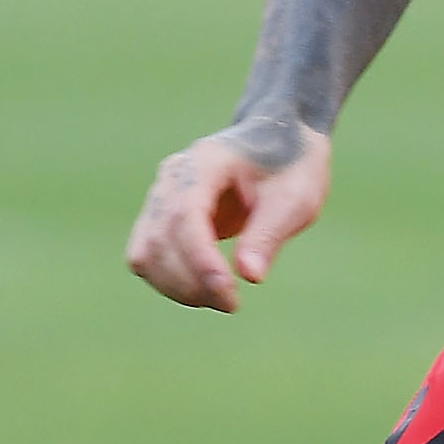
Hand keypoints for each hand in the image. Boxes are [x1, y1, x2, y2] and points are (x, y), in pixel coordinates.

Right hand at [124, 119, 330, 310]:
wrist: (282, 140)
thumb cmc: (293, 164)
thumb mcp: (297, 196)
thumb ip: (270, 234)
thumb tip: (249, 276)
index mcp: (207, 161)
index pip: (186, 214)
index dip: (200, 259)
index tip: (228, 290)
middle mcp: (174, 177)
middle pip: (160, 238)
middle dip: (190, 281)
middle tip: (232, 303)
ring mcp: (162, 196)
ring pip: (146, 253)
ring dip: (177, 286)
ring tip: (222, 299)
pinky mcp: (161, 217)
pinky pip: (149, 256)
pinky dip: (170, 280)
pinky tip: (204, 290)